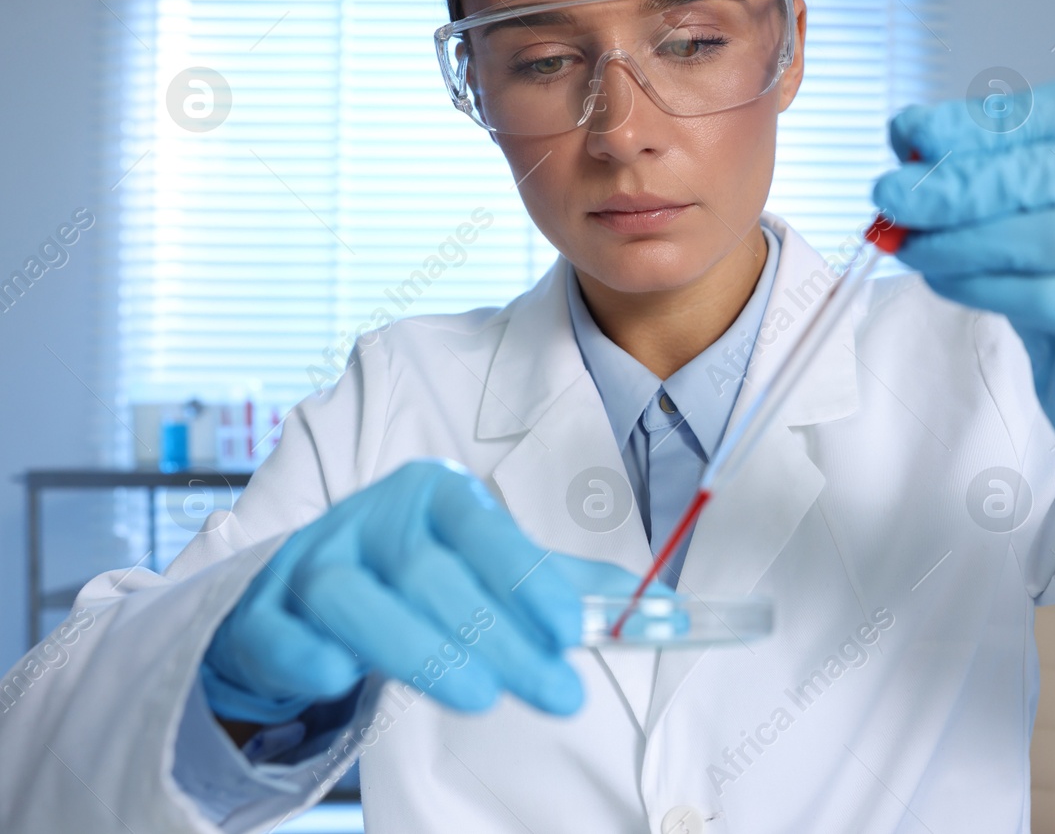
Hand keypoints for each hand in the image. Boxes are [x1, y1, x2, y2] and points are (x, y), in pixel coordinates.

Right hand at [202, 459, 662, 722]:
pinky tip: (341, 677)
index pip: (484, 531)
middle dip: (497, 635)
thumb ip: (559, 588)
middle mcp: (370, 520)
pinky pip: (277, 631)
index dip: (527, 579)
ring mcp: (309, 562)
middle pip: (430, 572)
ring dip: (419, 648)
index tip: (571, 632)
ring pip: (354, 597)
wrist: (297, 601)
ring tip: (482, 697)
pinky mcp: (260, 613)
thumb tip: (652, 609)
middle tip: (556, 690)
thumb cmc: (411, 583)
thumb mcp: (485, 572)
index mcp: (432, 497)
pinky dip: (307, 653)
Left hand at [872, 75, 1054, 530]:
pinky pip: (1047, 297)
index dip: (989, 119)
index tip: (912, 130)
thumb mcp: (1041, 211)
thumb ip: (989, 167)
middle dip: (964, 182)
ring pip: (1053, 237)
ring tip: (909, 244)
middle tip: (892, 194)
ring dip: (964, 238)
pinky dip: (980, 284)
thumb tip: (907, 135)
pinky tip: (942, 280)